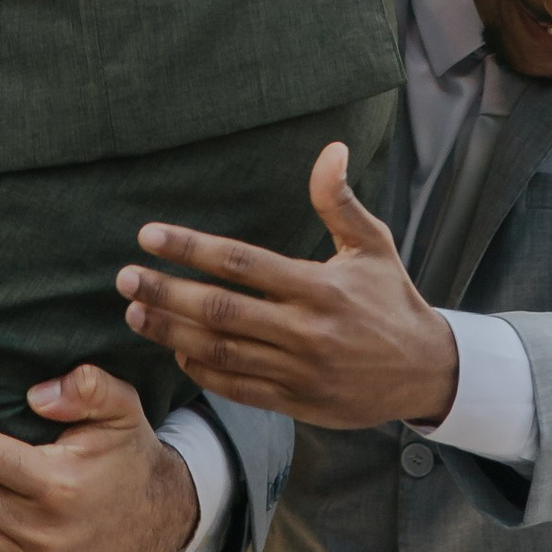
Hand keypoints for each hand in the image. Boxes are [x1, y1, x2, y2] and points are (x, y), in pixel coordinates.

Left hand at [117, 144, 459, 430]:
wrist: (426, 372)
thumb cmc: (392, 300)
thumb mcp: (373, 245)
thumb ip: (340, 201)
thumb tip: (330, 148)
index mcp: (319, 288)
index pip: (242, 263)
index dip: (191, 249)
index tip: (150, 236)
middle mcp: (306, 331)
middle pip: (221, 311)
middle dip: (167, 292)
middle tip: (125, 277)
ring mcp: (299, 372)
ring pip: (222, 352)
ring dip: (172, 333)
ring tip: (135, 312)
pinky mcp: (297, 402)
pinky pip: (239, 389)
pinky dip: (203, 371)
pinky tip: (177, 351)